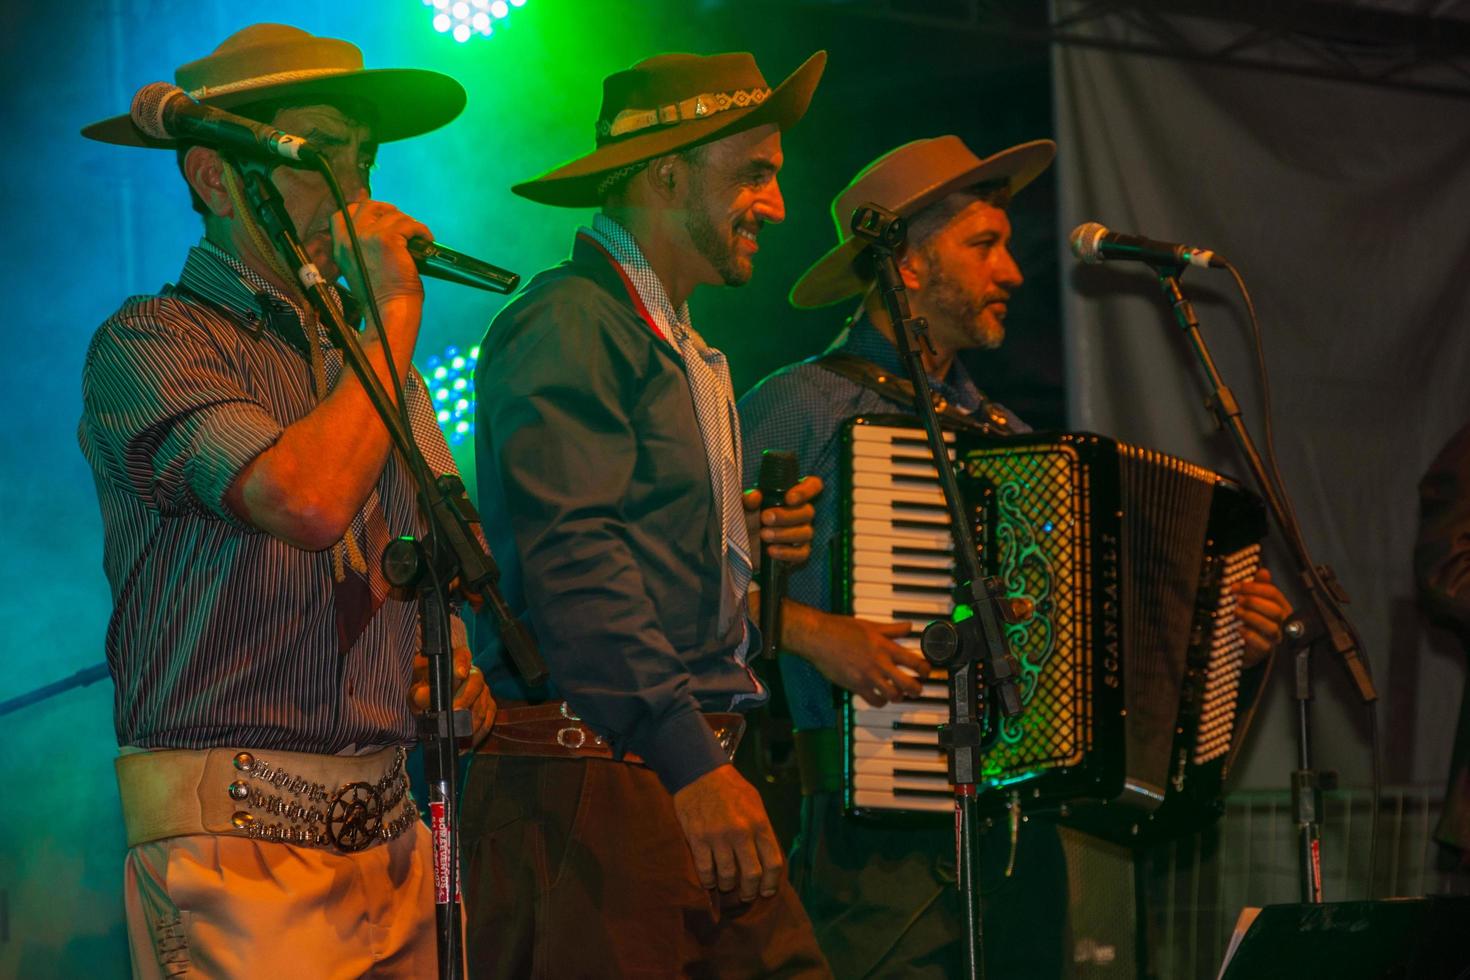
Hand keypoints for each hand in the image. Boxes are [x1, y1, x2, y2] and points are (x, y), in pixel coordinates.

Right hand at [330, 200, 431, 305]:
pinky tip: (426, 240)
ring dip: (409, 224)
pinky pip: (409, 224)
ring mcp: (367, 236)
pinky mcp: (388, 239)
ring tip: (417, 238)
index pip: (344, 212)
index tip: (381, 215)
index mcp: (340, 245)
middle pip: (369, 206)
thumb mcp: (360, 267)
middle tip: (404, 225)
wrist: (388, 310)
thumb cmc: (380, 295)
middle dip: (389, 211)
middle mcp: (350, 238)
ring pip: (393, 215)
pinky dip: (421, 231)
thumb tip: (379, 228)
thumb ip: (362, 246)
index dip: (365, 209)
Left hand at [409, 645, 495, 749]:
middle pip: (475, 684)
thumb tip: (423, 697)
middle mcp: (473, 673)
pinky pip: (488, 720)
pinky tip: (465, 745)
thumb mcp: (415, 690)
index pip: (462, 657)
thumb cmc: (423, 691)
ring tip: (456, 735)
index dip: (461, 664)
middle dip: (464, 701)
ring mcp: (483, 690)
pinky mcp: (489, 706)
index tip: (459, 673)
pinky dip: (477, 734)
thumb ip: (418, 693)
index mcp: (454, 661)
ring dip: (469, 724)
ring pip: (482, 705)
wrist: (429, 701)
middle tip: (454, 716)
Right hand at [672, 764, 784, 901]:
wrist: (699, 772)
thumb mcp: (755, 802)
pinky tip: (710, 880)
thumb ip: (762, 828)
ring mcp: (718, 837)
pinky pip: (705, 871)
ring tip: (727, 886)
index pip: (773, 863)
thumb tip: (767, 856)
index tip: (766, 891)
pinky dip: (708, 881)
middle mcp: (741, 832)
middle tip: (746, 895)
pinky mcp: (697, 839)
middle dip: (750, 891)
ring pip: (727, 877)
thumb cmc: (730, 788)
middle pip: (752, 875)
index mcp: (759, 823)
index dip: (771, 883)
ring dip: (728, 887)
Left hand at [743, 474, 822, 565]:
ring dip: (784, 534)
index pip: (813, 485)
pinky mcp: (801, 552)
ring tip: (764, 535)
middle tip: (765, 517)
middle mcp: (804, 512)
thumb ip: (750, 499)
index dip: (805, 491)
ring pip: (806, 532)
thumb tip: (754, 497)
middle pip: (808, 512)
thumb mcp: (748, 506)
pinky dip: (786, 552)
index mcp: (796, 495)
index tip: (789, 498)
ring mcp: (804, 532)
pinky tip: (771, 550)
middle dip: (785, 516)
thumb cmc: (752, 517)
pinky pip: (802, 553)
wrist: (747, 543)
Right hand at [793, 608, 928, 705]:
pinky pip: (874, 700)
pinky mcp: (856, 685)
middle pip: (907, 683)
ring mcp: (868, 676)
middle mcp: (879, 662)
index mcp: (884, 646)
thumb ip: (892, 629)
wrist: (819, 638)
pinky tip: (881, 697)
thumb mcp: (870, 625)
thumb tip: (908, 627)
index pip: (913, 660)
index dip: (924, 668)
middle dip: (917, 689)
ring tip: (900, 694)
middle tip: (918, 689)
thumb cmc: (841, 629)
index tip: (926, 671)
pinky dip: (881, 702)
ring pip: (893, 695)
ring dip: (899, 697)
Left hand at [1236, 568, 1292, 667]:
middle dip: (1254, 602)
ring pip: (1270, 627)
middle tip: (1237, 599)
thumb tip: (1263, 571)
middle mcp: (1282, 622)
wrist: (1251, 647)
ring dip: (1252, 617)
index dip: (1254, 587)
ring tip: (1237, 612)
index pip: (1273, 593)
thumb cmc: (1256, 622)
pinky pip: (1263, 644)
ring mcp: (1276, 637)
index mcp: (1281, 607)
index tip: (1236, 586)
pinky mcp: (1267, 650)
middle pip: (1275, 610)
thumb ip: (1260, 587)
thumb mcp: (1258, 602)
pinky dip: (1250, 636)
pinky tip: (1240, 629)